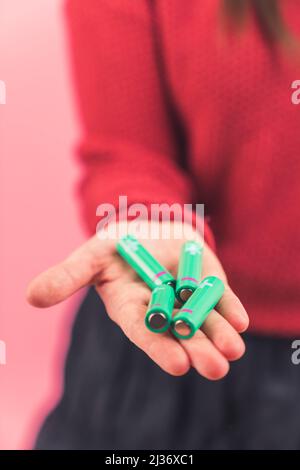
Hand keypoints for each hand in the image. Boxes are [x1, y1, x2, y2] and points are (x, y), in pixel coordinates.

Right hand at [27, 221, 248, 379]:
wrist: (149, 226)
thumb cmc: (117, 245)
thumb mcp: (92, 256)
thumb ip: (67, 277)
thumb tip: (30, 297)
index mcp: (132, 310)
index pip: (144, 332)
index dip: (159, 347)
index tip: (177, 365)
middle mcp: (163, 312)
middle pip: (180, 335)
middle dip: (196, 350)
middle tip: (214, 368)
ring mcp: (188, 301)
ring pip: (205, 323)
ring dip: (219, 337)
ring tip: (231, 351)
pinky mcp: (208, 286)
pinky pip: (221, 300)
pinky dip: (230, 311)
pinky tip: (240, 322)